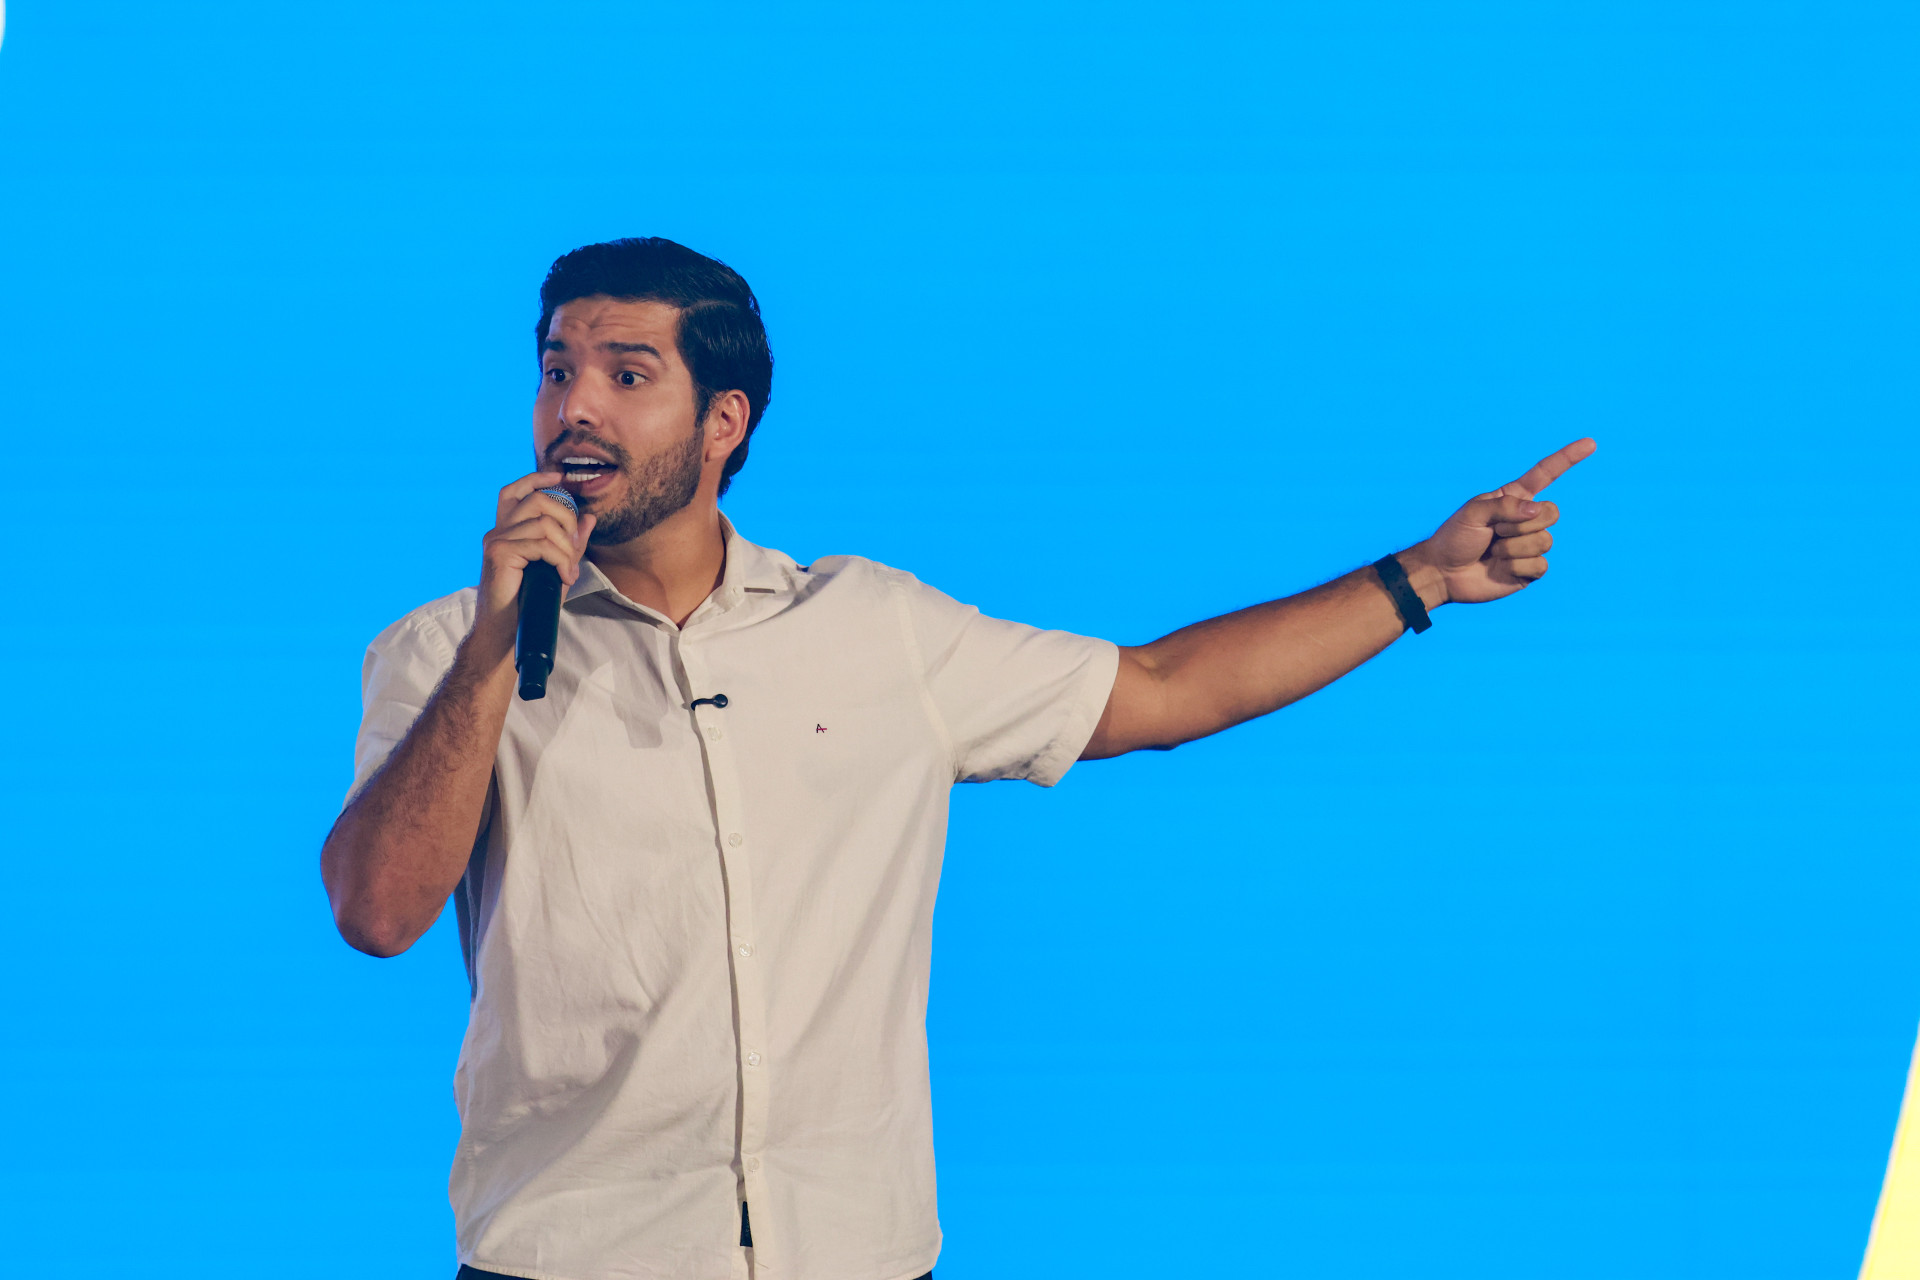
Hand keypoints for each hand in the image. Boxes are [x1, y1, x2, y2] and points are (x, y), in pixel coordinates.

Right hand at [477, 471, 597, 628]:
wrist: (506, 631)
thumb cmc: (529, 602)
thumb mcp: (556, 567)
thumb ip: (571, 542)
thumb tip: (589, 518)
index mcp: (506, 531)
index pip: (515, 491)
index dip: (536, 478)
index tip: (559, 476)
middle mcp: (498, 531)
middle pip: (536, 499)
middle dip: (566, 517)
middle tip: (574, 546)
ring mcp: (496, 541)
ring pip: (543, 523)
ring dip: (566, 547)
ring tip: (568, 570)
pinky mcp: (499, 554)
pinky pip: (541, 545)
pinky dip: (560, 560)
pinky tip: (564, 577)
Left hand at [1404, 438, 1595, 605]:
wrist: (1443, 573)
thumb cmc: (1455, 538)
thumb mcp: (1472, 513)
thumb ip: (1504, 506)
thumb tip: (1536, 510)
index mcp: (1514, 498)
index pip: (1546, 474)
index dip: (1568, 458)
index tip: (1591, 443)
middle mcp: (1527, 519)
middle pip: (1552, 512)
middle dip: (1521, 524)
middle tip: (1495, 533)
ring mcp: (1530, 545)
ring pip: (1545, 541)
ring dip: (1513, 548)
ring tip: (1493, 552)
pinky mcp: (1531, 570)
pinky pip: (1540, 565)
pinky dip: (1516, 567)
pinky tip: (1500, 568)